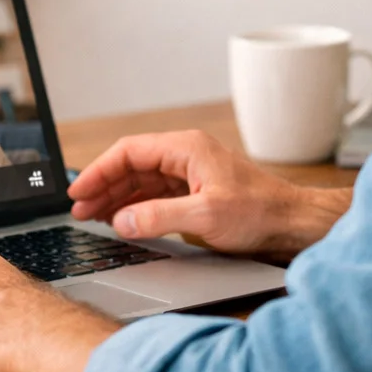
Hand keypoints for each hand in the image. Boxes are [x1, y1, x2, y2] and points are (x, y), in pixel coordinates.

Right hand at [68, 130, 351, 259]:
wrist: (292, 223)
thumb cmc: (259, 212)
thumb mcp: (206, 216)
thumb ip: (160, 216)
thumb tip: (122, 220)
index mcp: (187, 148)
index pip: (130, 152)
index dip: (100, 171)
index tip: (79, 191)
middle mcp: (186, 155)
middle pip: (132, 165)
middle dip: (103, 186)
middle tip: (79, 210)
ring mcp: (191, 173)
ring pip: (142, 180)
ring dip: (116, 197)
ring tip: (92, 217)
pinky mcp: (196, 192)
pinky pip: (156, 194)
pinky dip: (136, 206)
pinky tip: (122, 220)